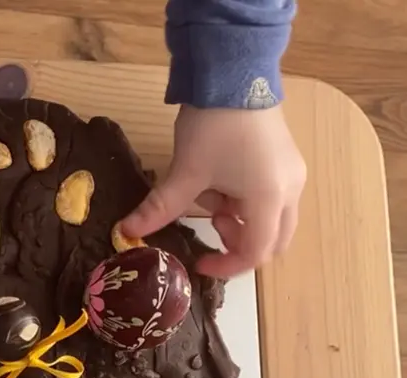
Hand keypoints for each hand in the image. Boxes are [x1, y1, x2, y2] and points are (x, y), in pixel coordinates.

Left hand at [122, 104, 305, 277]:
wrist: (233, 70)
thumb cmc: (214, 124)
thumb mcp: (185, 172)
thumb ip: (160, 208)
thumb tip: (128, 229)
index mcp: (270, 200)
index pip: (254, 254)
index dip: (226, 266)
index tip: (200, 262)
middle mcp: (290, 192)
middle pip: (271, 242)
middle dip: (239, 244)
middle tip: (211, 229)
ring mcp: (292, 176)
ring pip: (270, 221)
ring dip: (240, 221)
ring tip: (211, 197)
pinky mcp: (286, 163)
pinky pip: (270, 199)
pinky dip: (245, 203)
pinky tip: (222, 181)